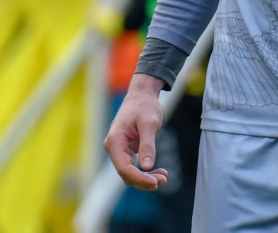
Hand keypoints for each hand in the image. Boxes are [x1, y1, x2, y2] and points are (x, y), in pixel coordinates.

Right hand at [104, 75, 169, 190]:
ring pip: (129, 172)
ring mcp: (118, 149)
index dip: (139, 178)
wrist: (142, 95)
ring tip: (164, 177)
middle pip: (125, 173)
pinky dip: (145, 171)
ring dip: (145, 178)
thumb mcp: (149, 124)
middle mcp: (113, 147)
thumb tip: (146, 167)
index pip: (124, 168)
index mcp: (115, 140)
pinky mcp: (125, 150)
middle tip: (164, 180)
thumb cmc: (145, 106)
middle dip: (144, 180)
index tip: (155, 182)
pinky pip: (132, 166)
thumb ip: (147, 145)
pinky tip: (159, 172)